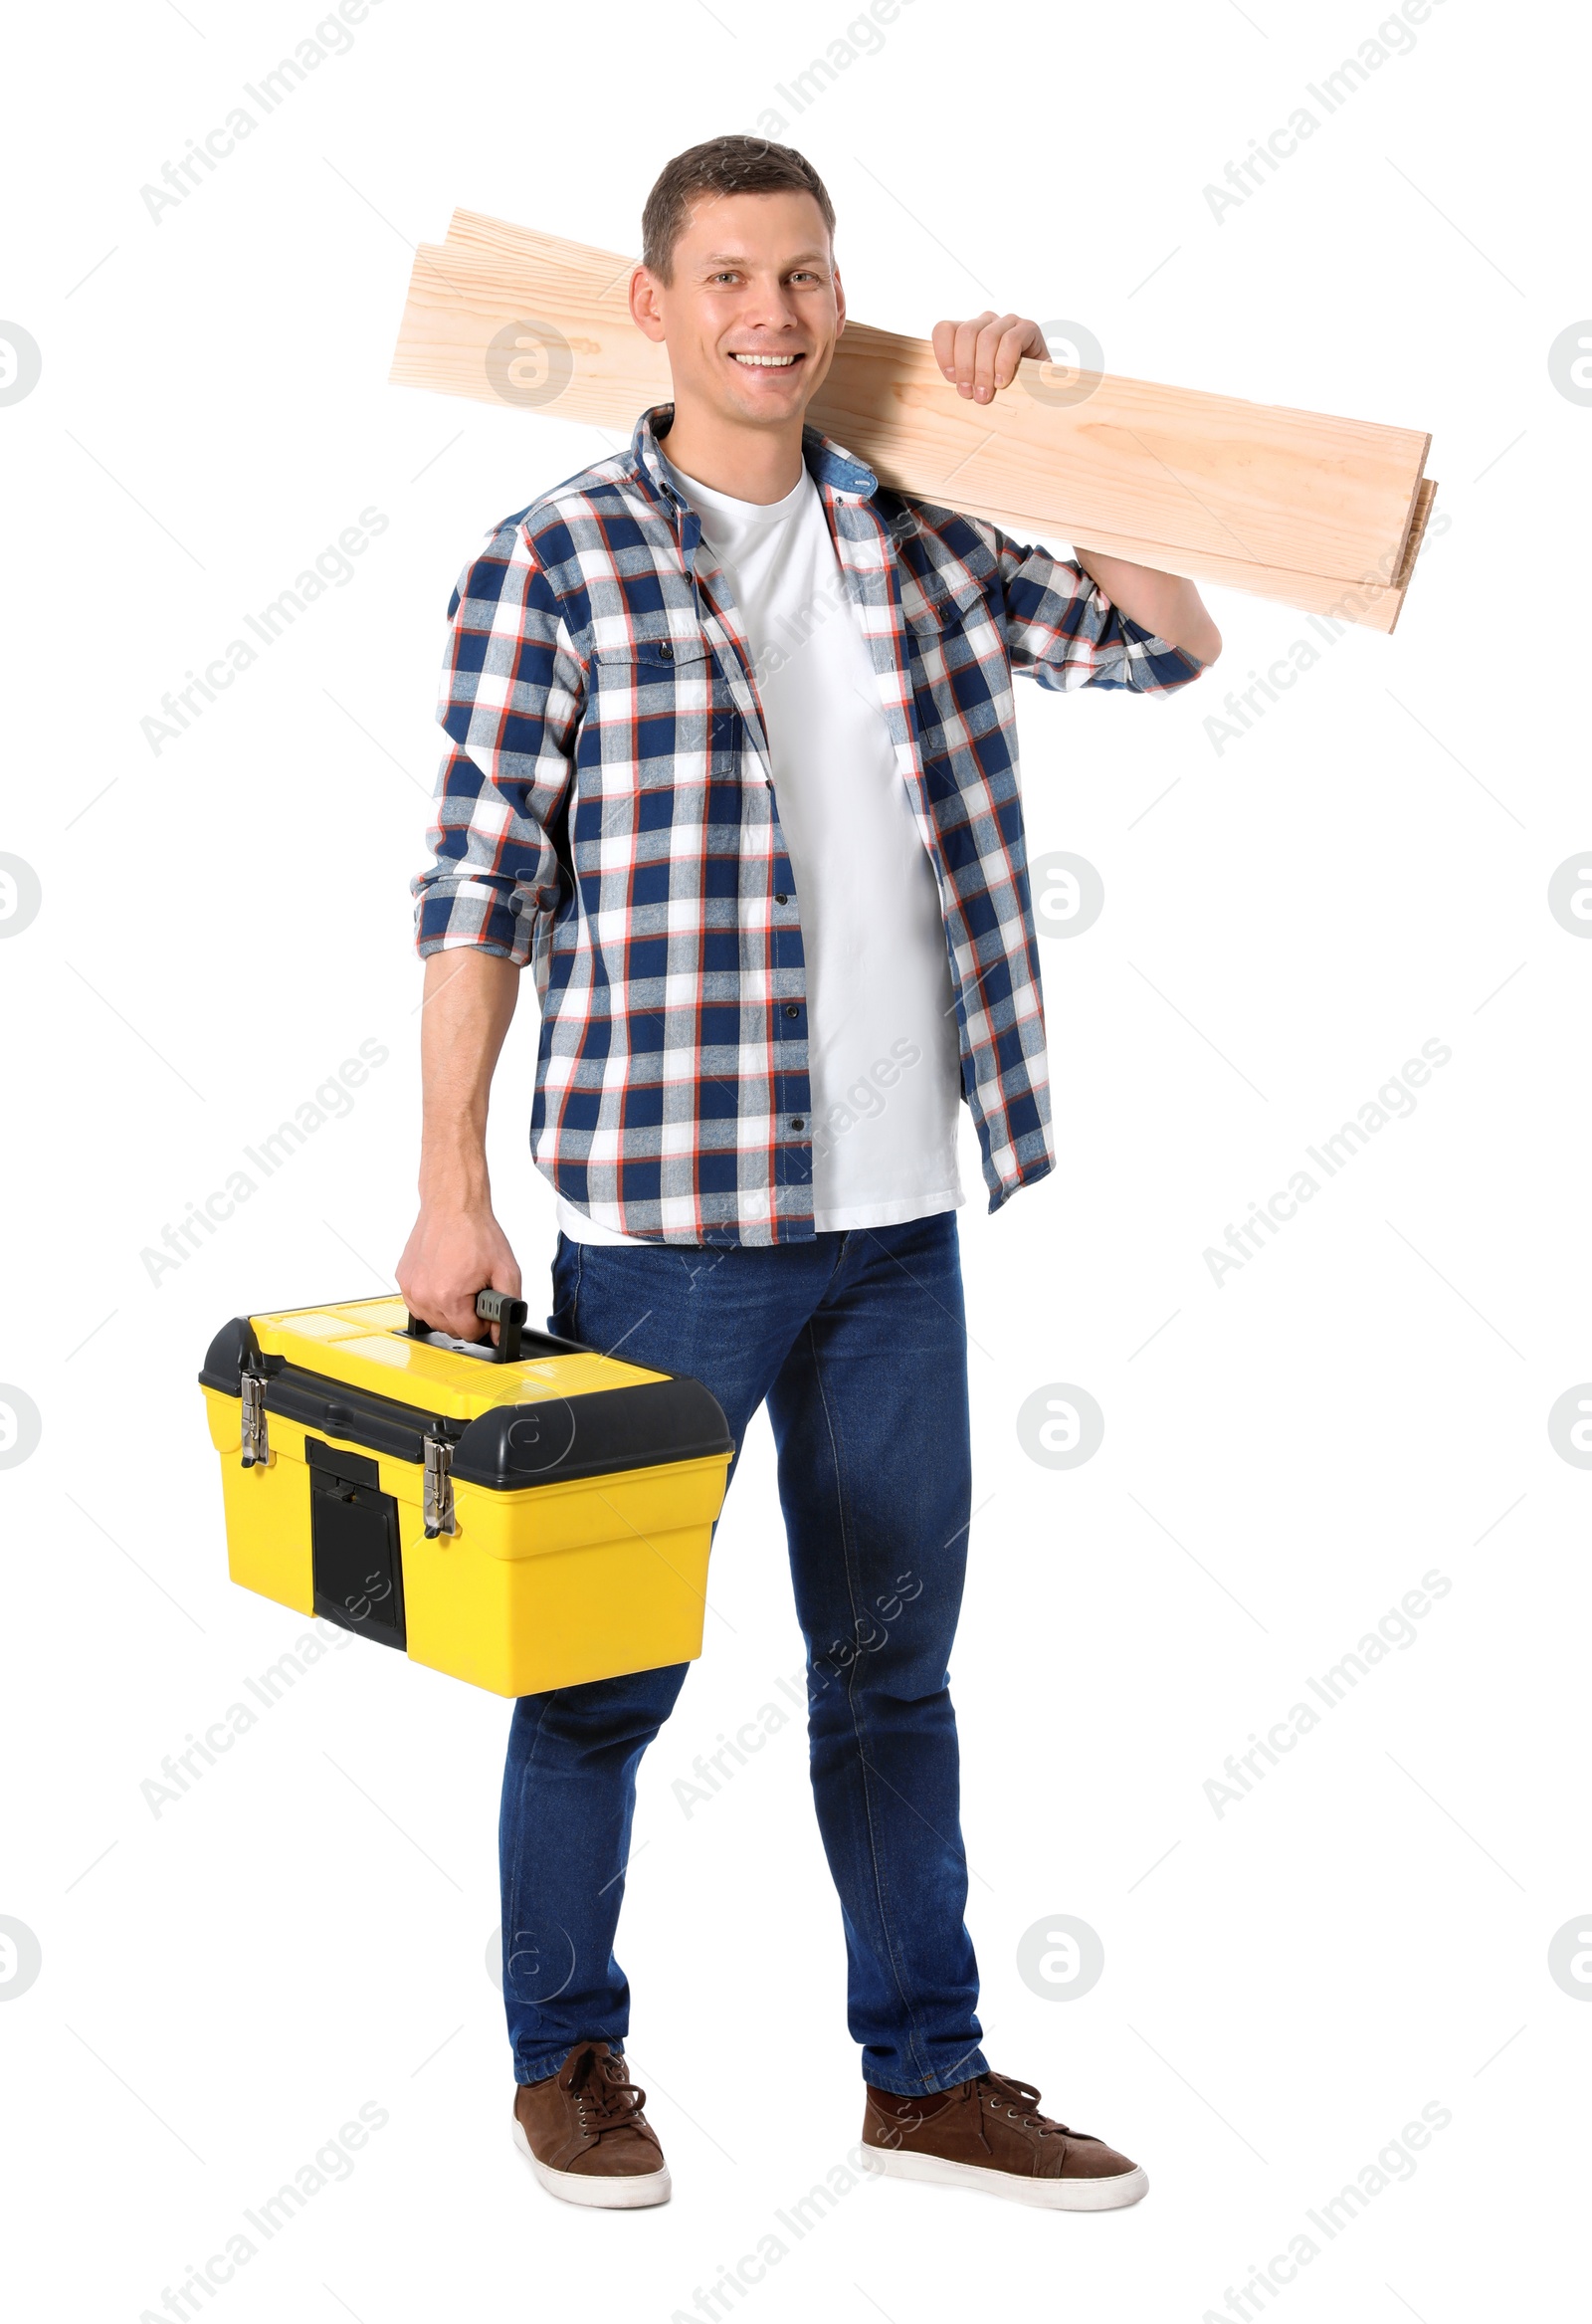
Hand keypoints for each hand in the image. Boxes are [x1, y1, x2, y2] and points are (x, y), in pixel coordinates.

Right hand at [396, 1199, 521, 1344]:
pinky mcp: (403, 1280)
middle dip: (466, 1316)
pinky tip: (444, 1280)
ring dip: (448, 1310)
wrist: (452, 1206)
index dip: (483, 1323)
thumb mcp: (505, 1270)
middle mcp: (424, 1295)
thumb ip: (508, 1306)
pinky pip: (419, 1304)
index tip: (485, 1307)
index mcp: (449, 1296)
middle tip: (474, 1290)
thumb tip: (501, 1332)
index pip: (469, 1333)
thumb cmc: (475, 1232)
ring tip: (460, 1283)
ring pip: (433, 1319)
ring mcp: (411, 1288)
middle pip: (450, 1329)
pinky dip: (432, 1298)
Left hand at [931, 310, 1047, 403]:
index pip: (945, 329)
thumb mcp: (975, 384)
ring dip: (983, 370)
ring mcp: (1008, 322)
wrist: (1041, 389)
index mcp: (968, 331)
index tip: (950, 379)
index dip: (944, 353)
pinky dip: (1004, 363)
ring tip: (985, 395)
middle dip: (966, 367)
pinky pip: (1011, 340)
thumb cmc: (1003, 389)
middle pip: (966, 334)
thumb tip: (943, 390)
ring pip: (987, 337)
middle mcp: (986, 322)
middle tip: (969, 395)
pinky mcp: (1028, 328)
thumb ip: (961, 380)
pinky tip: (1002, 382)